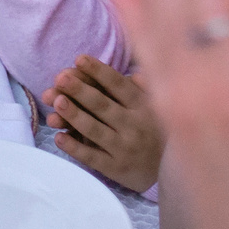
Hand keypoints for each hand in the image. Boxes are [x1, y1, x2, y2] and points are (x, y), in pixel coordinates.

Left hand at [44, 56, 165, 190]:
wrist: (171, 169)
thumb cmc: (153, 128)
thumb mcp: (153, 105)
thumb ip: (139, 86)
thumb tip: (128, 69)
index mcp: (143, 107)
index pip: (118, 85)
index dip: (99, 71)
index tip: (79, 59)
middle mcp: (134, 126)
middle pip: (102, 105)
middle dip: (80, 90)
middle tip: (60, 78)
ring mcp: (124, 149)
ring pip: (94, 130)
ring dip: (74, 115)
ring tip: (56, 102)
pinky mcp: (116, 168)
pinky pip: (92, 157)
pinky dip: (75, 147)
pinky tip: (58, 137)